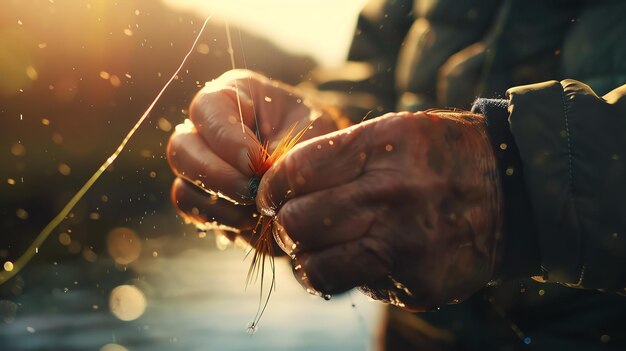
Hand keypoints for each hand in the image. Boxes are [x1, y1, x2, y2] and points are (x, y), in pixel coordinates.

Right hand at [167, 69, 338, 240]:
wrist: (320, 165)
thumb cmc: (317, 136)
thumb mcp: (311, 131)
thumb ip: (284, 151)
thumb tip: (257, 182)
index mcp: (232, 95)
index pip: (207, 108)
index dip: (225, 138)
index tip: (255, 162)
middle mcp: (205, 128)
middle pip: (181, 149)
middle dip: (217, 176)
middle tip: (252, 193)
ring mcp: (199, 164)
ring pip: (182, 186)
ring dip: (220, 204)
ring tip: (259, 209)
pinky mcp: (204, 197)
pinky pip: (194, 212)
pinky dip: (223, 221)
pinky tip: (253, 220)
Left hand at [256, 110, 502, 309]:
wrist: (512, 193)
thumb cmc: (442, 156)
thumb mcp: (397, 130)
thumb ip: (340, 152)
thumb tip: (282, 183)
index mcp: (385, 147)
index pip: (297, 171)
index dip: (272, 186)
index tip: (270, 194)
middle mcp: (393, 195)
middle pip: (298, 222)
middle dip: (283, 225)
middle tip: (290, 222)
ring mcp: (406, 245)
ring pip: (315, 266)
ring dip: (303, 258)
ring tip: (312, 247)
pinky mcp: (416, 285)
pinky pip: (352, 286)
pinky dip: (342, 274)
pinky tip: (356, 258)